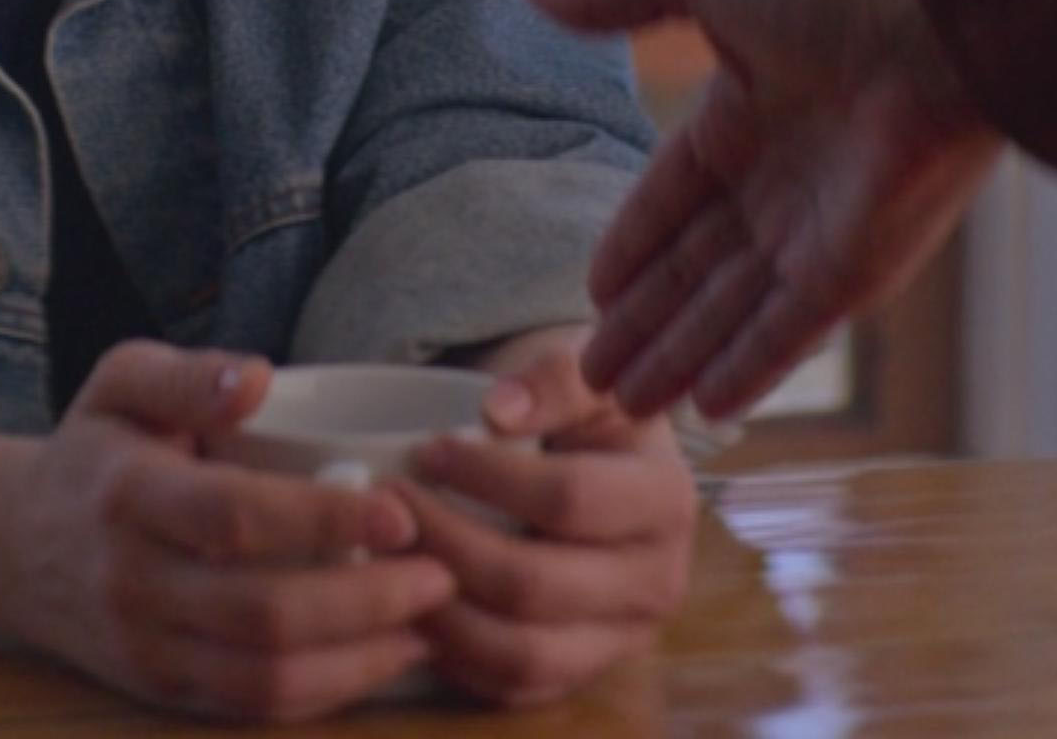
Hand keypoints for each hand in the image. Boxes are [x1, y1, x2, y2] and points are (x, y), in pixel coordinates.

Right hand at [0, 342, 456, 722]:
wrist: (9, 543)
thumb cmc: (93, 450)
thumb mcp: (121, 381)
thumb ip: (189, 374)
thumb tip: (258, 377)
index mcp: (129, 495)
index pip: (234, 517)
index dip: (323, 519)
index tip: (401, 508)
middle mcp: (134, 582)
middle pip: (261, 612)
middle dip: (367, 600)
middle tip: (443, 572)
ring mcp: (146, 647)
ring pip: (263, 677)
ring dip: (360, 658)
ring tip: (429, 621)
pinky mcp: (161, 689)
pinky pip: (252, 707)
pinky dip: (326, 691)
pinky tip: (382, 655)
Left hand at [397, 335, 697, 707]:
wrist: (608, 465)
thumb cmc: (590, 414)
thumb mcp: (586, 371)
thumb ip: (553, 377)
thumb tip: (497, 412)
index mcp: (666, 501)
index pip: (566, 499)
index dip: (487, 476)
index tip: (426, 449)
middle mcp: (657, 582)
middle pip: (534, 584)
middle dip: (446, 543)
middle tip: (390, 508)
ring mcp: (621, 639)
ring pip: (519, 651)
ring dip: (439, 609)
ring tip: (391, 560)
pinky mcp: (582, 673)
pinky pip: (509, 686)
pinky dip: (454, 654)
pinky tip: (414, 604)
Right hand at [526, 0, 1006, 420]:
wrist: (933, 35)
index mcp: (746, 111)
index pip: (673, 195)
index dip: (633, 243)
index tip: (595, 292)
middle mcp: (782, 180)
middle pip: (696, 268)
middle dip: (645, 321)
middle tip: (592, 375)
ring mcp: (819, 233)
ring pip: (732, 311)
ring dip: (680, 357)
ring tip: (626, 404)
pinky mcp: (853, 274)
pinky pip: (787, 334)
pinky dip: (747, 368)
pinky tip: (704, 406)